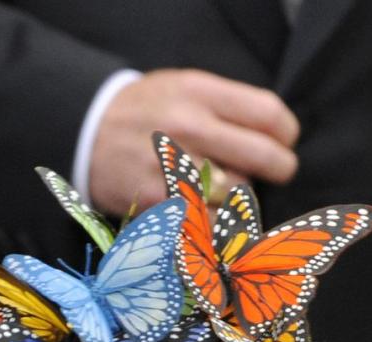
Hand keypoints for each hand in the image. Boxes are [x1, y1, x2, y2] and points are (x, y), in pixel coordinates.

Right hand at [89, 69, 299, 214]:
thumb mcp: (181, 88)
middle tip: (278, 173)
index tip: (285, 142)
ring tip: (230, 190)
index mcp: (199, 93)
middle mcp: (189, 128)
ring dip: (243, 197)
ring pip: (240, 194)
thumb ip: (225, 107)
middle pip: (263, 157)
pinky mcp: (162, 204)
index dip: (286, 133)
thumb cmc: (144, 112)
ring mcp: (175, 169)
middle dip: (280, 169)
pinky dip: (220, 223)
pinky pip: (211, 222)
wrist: (85, 133)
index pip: (268, 115)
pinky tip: (214, 216)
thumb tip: (274, 137)